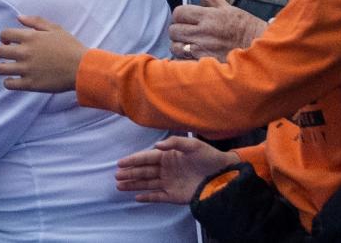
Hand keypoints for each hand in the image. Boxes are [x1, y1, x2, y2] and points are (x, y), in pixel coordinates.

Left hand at [0, 15, 85, 92]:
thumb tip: (19, 17)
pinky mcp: (31, 84)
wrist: (83, 68)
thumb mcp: (55, 28)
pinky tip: (14, 80)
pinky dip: (8, 82)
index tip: (9, 43)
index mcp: (30, 37)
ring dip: (3, 67)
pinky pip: (9, 84)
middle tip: (9, 56)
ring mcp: (27, 69)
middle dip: (2, 52)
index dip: (4, 38)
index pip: (4, 34)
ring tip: (10, 68)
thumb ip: (35, 21)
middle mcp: (25, 52)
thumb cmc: (70, 47)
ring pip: (0, 68)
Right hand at [115, 137, 240, 203]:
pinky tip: (136, 197)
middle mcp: (166, 169)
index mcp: (168, 156)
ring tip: (119, 186)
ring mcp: (169, 183)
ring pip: (147, 184)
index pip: (146, 158)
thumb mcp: (193, 145)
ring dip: (133, 184)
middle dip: (129, 173)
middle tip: (116, 176)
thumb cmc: (209, 157)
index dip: (133, 160)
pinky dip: (147, 197)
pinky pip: (157, 196)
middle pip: (143, 171)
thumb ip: (175, 142)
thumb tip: (156, 145)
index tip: (120, 163)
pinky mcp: (174, 195)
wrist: (224, 175)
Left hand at [169, 0, 265, 61]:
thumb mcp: (228, 7)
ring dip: (179, 44)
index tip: (184, 18)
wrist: (260, 46)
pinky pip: (185, 60)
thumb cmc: (245, 26)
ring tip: (188, 43)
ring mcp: (204, 48)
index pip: (179, 13)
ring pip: (176, 46)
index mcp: (208, 16)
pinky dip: (186, 57)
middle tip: (186, 31)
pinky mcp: (206, 62)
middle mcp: (203, 32)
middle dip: (177, 29)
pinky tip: (194, 54)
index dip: (179, 15)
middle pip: (174, 30)